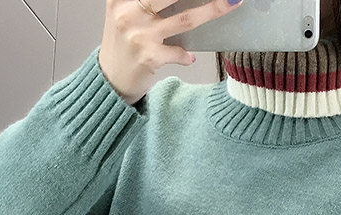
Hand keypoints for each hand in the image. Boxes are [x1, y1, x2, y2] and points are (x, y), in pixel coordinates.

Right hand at [98, 0, 244, 104]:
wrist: (110, 81)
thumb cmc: (123, 45)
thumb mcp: (124, 13)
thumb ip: (146, 1)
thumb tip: (186, 0)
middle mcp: (128, 12)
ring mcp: (139, 36)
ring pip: (185, 19)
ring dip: (212, 11)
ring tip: (230, 3)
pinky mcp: (149, 57)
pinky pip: (179, 52)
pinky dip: (187, 55)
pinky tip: (188, 57)